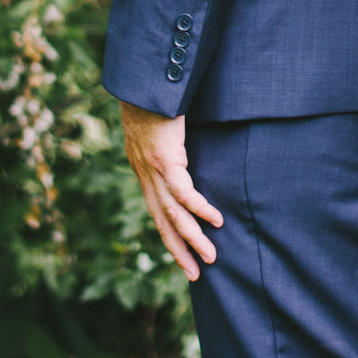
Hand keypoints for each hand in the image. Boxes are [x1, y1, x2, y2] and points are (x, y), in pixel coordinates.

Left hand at [119, 102, 222, 280]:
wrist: (141, 84)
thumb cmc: (154, 99)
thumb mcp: (160, 128)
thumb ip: (170, 144)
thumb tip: (187, 150)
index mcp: (144, 172)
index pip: (157, 212)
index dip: (169, 236)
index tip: (182, 256)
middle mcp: (146, 177)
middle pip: (163, 223)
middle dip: (179, 251)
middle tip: (196, 274)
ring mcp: (154, 170)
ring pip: (174, 214)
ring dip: (193, 238)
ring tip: (211, 257)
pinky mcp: (165, 161)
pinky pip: (185, 193)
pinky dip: (200, 209)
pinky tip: (215, 221)